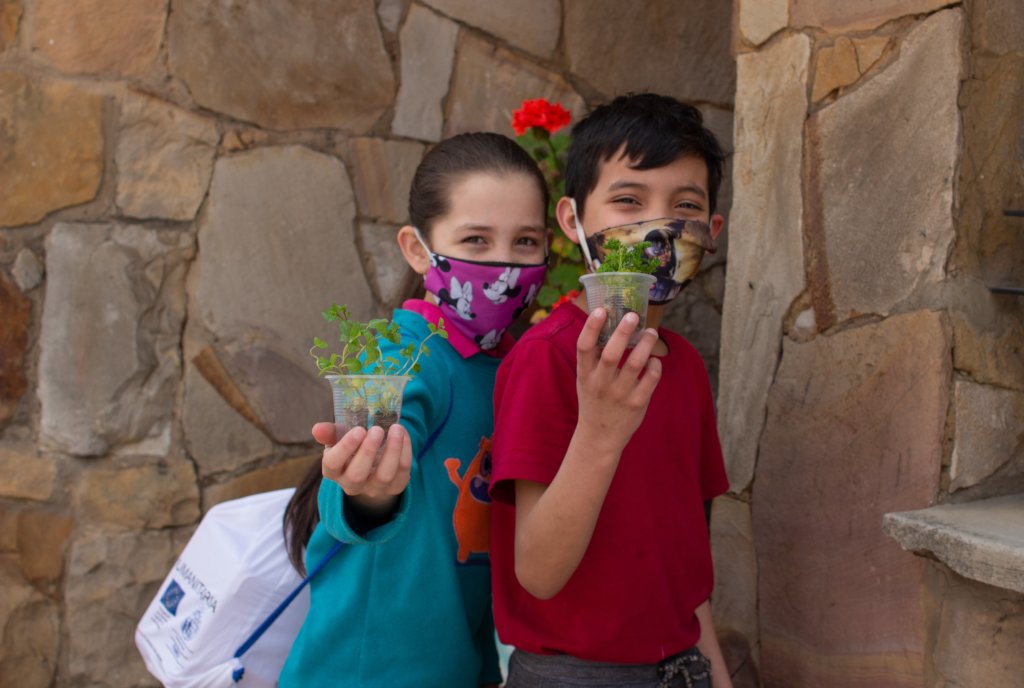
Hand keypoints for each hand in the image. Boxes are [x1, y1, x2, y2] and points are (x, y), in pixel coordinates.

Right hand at [311, 421, 411, 514]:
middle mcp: (352, 484)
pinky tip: (403, 435)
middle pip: (356, 475)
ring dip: (391, 451)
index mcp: (334, 471)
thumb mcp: (340, 438)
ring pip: (383, 476)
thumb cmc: (352, 447)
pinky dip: (405, 452)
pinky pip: (402, 472)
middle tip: (376, 430)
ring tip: (396, 429)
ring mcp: (375, 488)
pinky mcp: (395, 486)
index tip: (358, 430)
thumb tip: (317, 428)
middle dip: (367, 451)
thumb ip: (330, 432)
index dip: (345, 448)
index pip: (332, 464)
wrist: (373, 464)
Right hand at [575, 308, 660, 456]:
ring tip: (652, 332)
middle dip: (623, 332)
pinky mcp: (637, 403)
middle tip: (633, 315)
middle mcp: (600, 383)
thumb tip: (608, 323)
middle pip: (611, 353)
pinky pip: (651, 378)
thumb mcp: (585, 380)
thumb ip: (593, 357)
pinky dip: (655, 365)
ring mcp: (619, 394)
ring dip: (646, 344)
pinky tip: (654, 360)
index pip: (584, 347)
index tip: (601, 310)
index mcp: (585, 374)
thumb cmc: (594, 401)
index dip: (591, 327)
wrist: (598, 437)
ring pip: (636, 363)